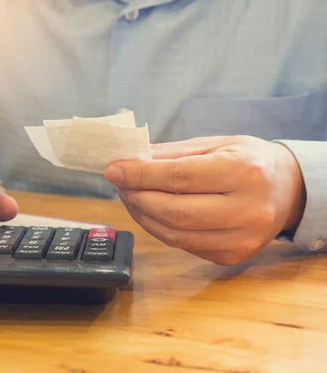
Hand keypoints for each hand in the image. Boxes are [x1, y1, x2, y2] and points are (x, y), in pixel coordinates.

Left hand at [104, 136, 305, 264]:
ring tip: (129, 196)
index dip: (140, 175)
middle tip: (118, 183)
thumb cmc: (249, 161)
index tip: (113, 170)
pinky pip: (183, 245)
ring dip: (142, 216)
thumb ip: (172, 154)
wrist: (289, 190)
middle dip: (136, 197)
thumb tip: (130, 160)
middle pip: (173, 211)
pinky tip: (150, 212)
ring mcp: (242, 239)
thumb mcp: (216, 144)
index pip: (179, 178)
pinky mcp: (233, 257)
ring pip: (174, 234)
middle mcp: (246, 209)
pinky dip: (159, 229)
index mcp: (243, 172)